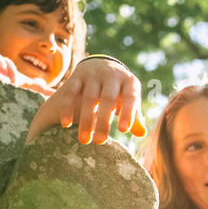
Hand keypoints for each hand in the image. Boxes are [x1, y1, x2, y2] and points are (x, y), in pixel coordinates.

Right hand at [27, 56, 144, 144]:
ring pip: (89, 97)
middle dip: (103, 121)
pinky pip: (71, 93)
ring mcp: (93, 75)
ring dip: (86, 120)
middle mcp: (111, 75)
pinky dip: (68, 108)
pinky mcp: (77, 76)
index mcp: (129, 82)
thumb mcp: (129, 99)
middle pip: (108, 98)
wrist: (101, 66)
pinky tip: (66, 124)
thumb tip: (141, 133)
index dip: (128, 113)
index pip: (130, 97)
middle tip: (99, 142)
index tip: (123, 131)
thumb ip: (134, 116)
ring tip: (84, 141)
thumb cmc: (120, 91)